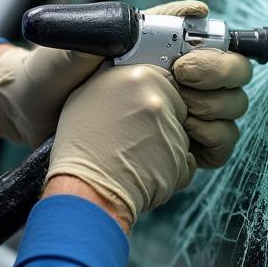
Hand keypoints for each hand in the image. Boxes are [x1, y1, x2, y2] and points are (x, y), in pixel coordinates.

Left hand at [0, 0, 228, 147]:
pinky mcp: (178, 142)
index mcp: (159, 43)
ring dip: (216, 112)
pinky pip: (220, 142)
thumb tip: (170, 13)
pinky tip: (185, 146)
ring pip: (233, 104)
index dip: (212, 50)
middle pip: (235, 69)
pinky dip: (213, 143)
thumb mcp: (68, 48)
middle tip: (182, 89)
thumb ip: (109, 29)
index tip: (183, 66)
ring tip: (180, 121)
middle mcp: (177, 73)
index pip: (211, 34)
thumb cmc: (45, 75)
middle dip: (221, 78)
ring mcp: (181, 108)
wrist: (28, 122)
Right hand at [45, 62, 191, 227]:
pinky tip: (146, 171)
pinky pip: (186, 160)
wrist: (85, 190)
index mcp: (136, 76)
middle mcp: (157, 98)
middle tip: (135, 136)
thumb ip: (115, 81)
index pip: (164, 78)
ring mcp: (171, 128)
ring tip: (136, 155)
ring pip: (181, 133)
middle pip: (177, 104)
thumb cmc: (81, 148)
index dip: (152, 97)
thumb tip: (130, 76)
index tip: (138, 112)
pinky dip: (172, 167)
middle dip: (163, 120)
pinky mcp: (180, 156)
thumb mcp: (86, 97)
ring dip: (166, 144)